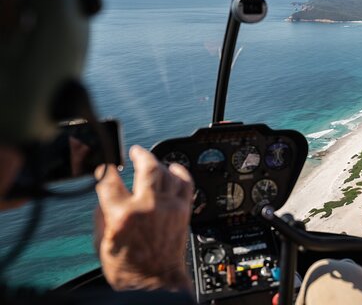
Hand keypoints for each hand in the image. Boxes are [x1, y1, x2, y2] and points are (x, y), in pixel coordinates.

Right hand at [94, 145, 193, 291]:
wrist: (155, 281)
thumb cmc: (128, 268)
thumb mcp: (102, 243)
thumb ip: (102, 215)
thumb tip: (104, 196)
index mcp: (122, 215)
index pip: (110, 181)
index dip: (105, 169)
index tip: (105, 165)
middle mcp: (148, 207)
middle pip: (146, 167)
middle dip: (139, 154)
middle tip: (134, 151)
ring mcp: (169, 207)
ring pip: (167, 172)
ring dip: (158, 162)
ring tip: (151, 161)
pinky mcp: (183, 211)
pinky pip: (186, 183)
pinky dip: (180, 172)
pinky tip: (174, 168)